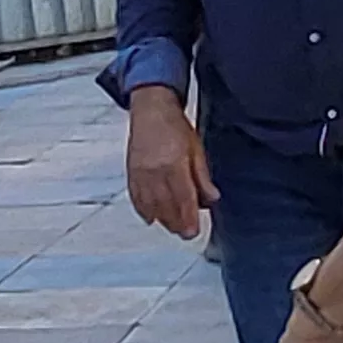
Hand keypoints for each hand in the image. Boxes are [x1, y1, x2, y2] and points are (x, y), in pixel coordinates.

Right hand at [124, 89, 216, 238]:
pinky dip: (144, 210)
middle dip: (176, 223)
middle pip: (166, 207)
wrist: (150, 108)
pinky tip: (151, 218)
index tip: (193, 232)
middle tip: (186, 233)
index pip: (183, 199)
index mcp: (174, 164)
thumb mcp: (196, 149)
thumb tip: (212, 199)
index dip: (188, 219)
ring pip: (150, 206)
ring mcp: (140, 173)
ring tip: (172, 227)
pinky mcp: (130, 173)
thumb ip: (202, 177)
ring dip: (162, 220)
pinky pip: (136, 198)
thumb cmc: (174, 126)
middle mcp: (154, 172)